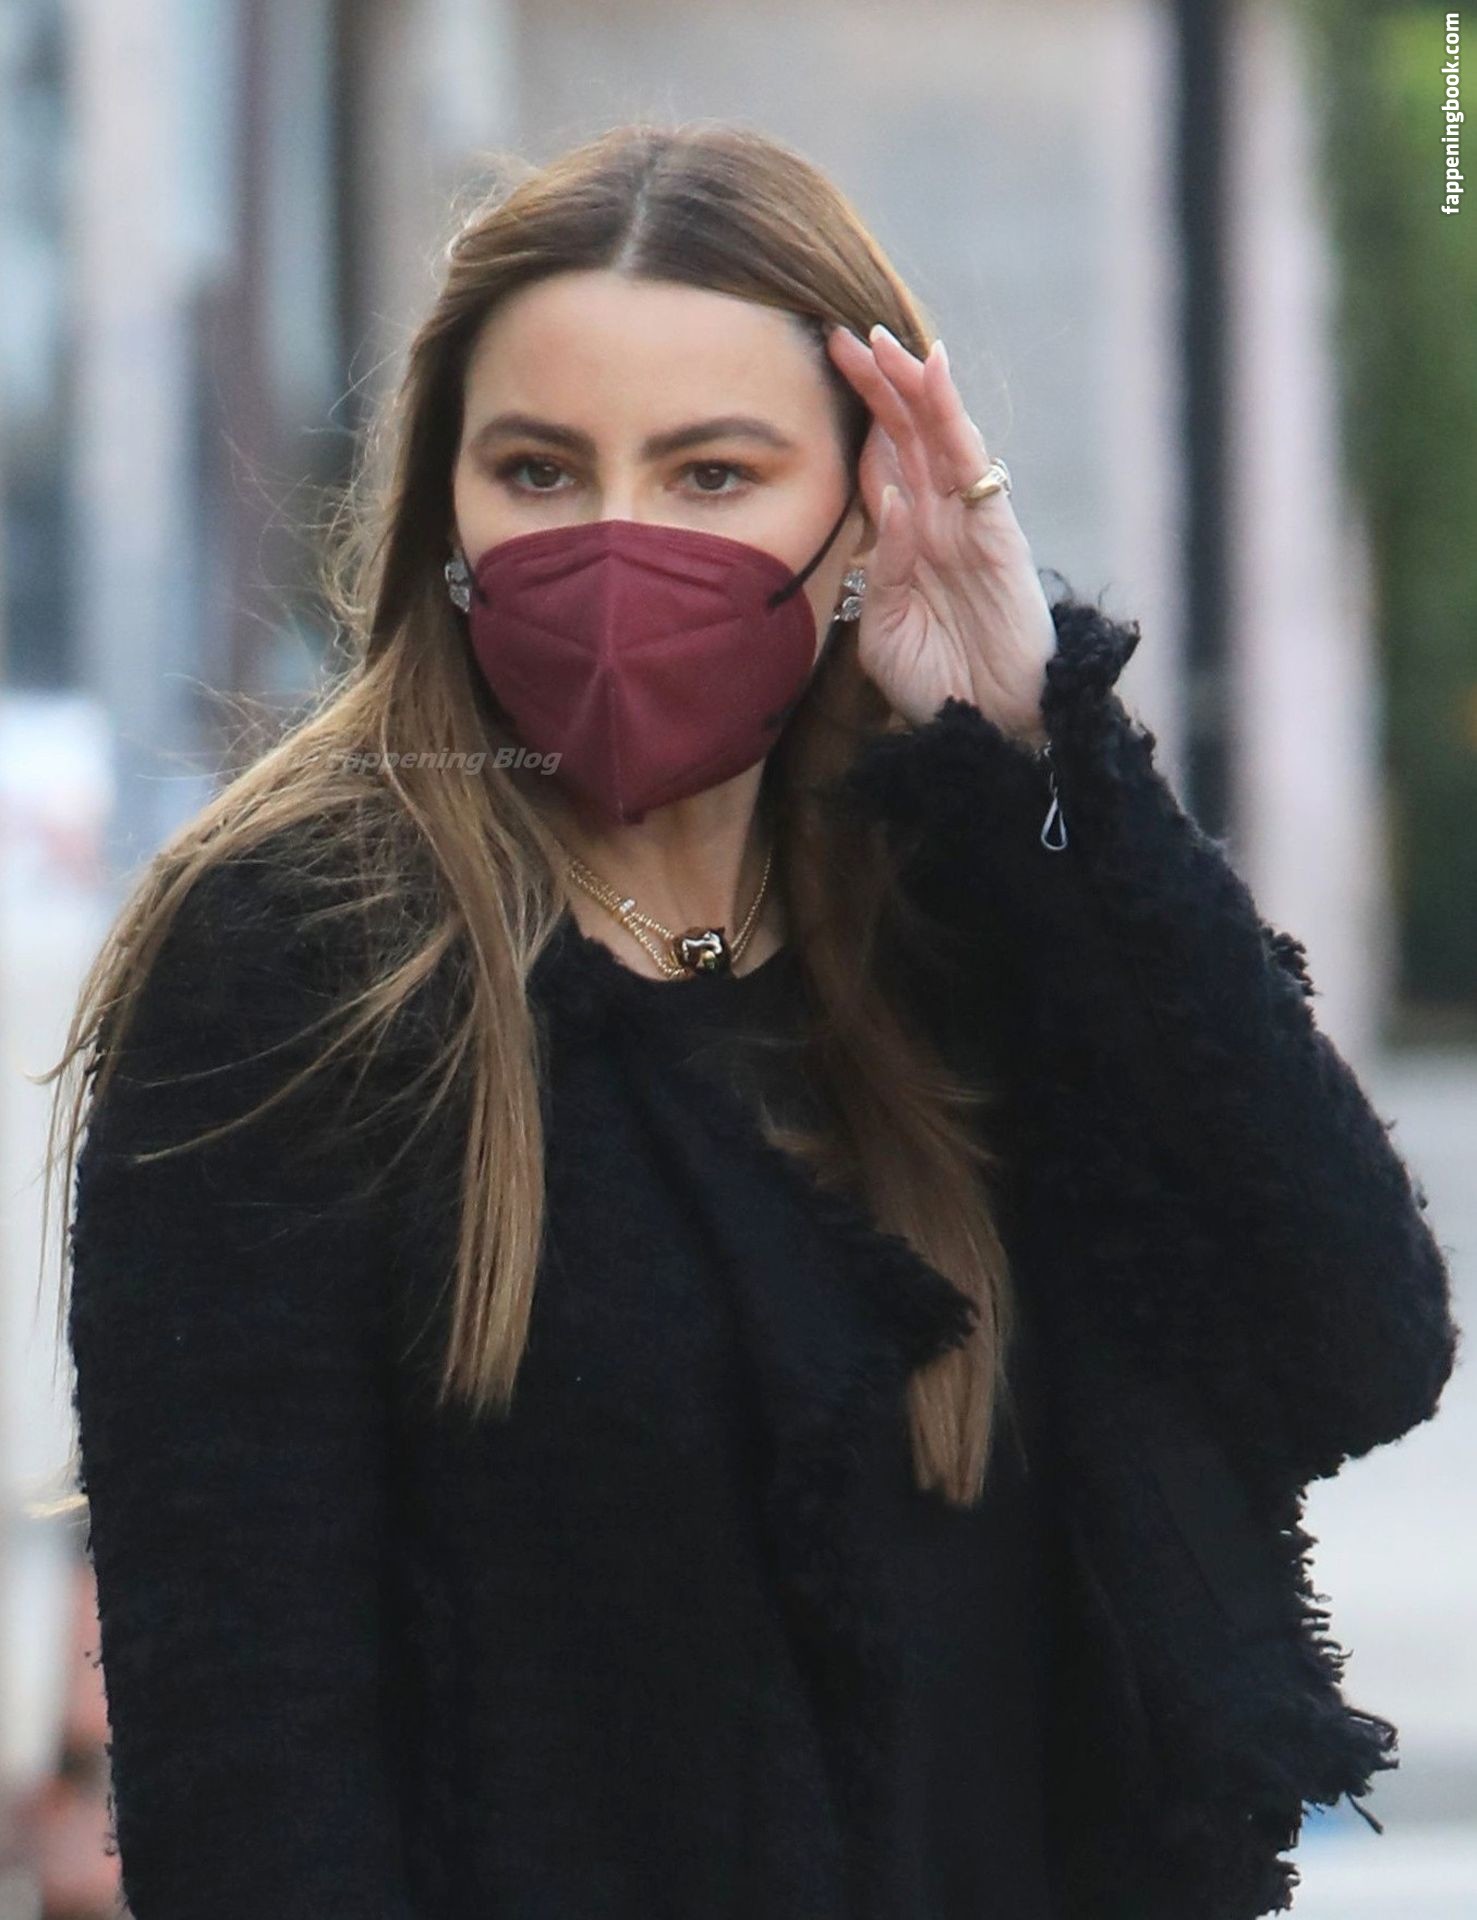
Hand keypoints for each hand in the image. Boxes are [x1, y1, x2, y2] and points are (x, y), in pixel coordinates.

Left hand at [826, 322, 1056, 744]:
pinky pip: (971, 463)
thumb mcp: (884, 626)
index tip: (819, 373)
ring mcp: (969, 520)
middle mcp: (939, 519)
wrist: (989, 727)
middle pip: (903, 435)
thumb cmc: (937, 683)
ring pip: (937, 434)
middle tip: (839, 332)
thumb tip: (884, 504)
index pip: (878, 462)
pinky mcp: (998, 529)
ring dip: (910, 385)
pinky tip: (933, 377)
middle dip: (875, 384)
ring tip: (880, 339)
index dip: (854, 418)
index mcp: (907, 541)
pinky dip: (951, 419)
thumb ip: (879, 565)